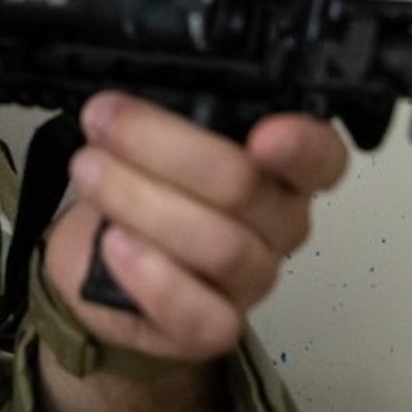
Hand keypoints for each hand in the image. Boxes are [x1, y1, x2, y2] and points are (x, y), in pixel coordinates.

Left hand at [43, 92, 349, 366]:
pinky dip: (150, 275)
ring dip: (140, 200)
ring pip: (219, 245)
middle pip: (245, 187)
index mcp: (278, 166)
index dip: (301, 145)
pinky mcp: (212, 327)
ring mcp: (249, 278)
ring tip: (91, 173)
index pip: (320, 155)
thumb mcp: (158, 135)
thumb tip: (149, 85)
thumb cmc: (141, 189)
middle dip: (163, 146)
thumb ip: (176, 111)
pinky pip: (198, 313)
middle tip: (105, 123)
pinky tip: (115, 244)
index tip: (262, 133)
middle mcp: (277, 222)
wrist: (100, 264)